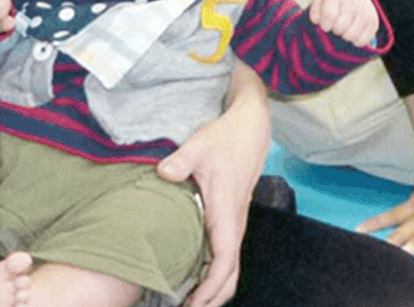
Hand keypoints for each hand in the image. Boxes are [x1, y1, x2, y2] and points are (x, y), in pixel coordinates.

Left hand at [157, 64, 269, 306]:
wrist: (251, 124)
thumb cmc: (225, 136)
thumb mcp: (200, 145)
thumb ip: (181, 161)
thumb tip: (163, 172)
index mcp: (227, 213)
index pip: (224, 261)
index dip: (209, 287)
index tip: (191, 305)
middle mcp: (234, 222)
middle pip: (231, 273)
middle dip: (213, 297)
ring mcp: (234, 220)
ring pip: (230, 265)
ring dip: (215, 287)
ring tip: (190, 302)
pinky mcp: (231, 215)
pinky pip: (226, 253)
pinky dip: (214, 272)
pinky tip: (195, 275)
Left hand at [309, 0, 379, 46]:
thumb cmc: (332, 4)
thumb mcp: (320, 2)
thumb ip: (314, 12)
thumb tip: (319, 21)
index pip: (330, 15)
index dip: (325, 25)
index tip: (326, 26)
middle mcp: (352, 1)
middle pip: (340, 26)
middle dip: (335, 30)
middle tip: (336, 27)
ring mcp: (365, 11)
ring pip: (351, 35)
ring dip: (345, 37)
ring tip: (344, 31)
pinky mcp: (373, 22)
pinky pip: (363, 40)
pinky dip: (356, 42)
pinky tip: (353, 36)